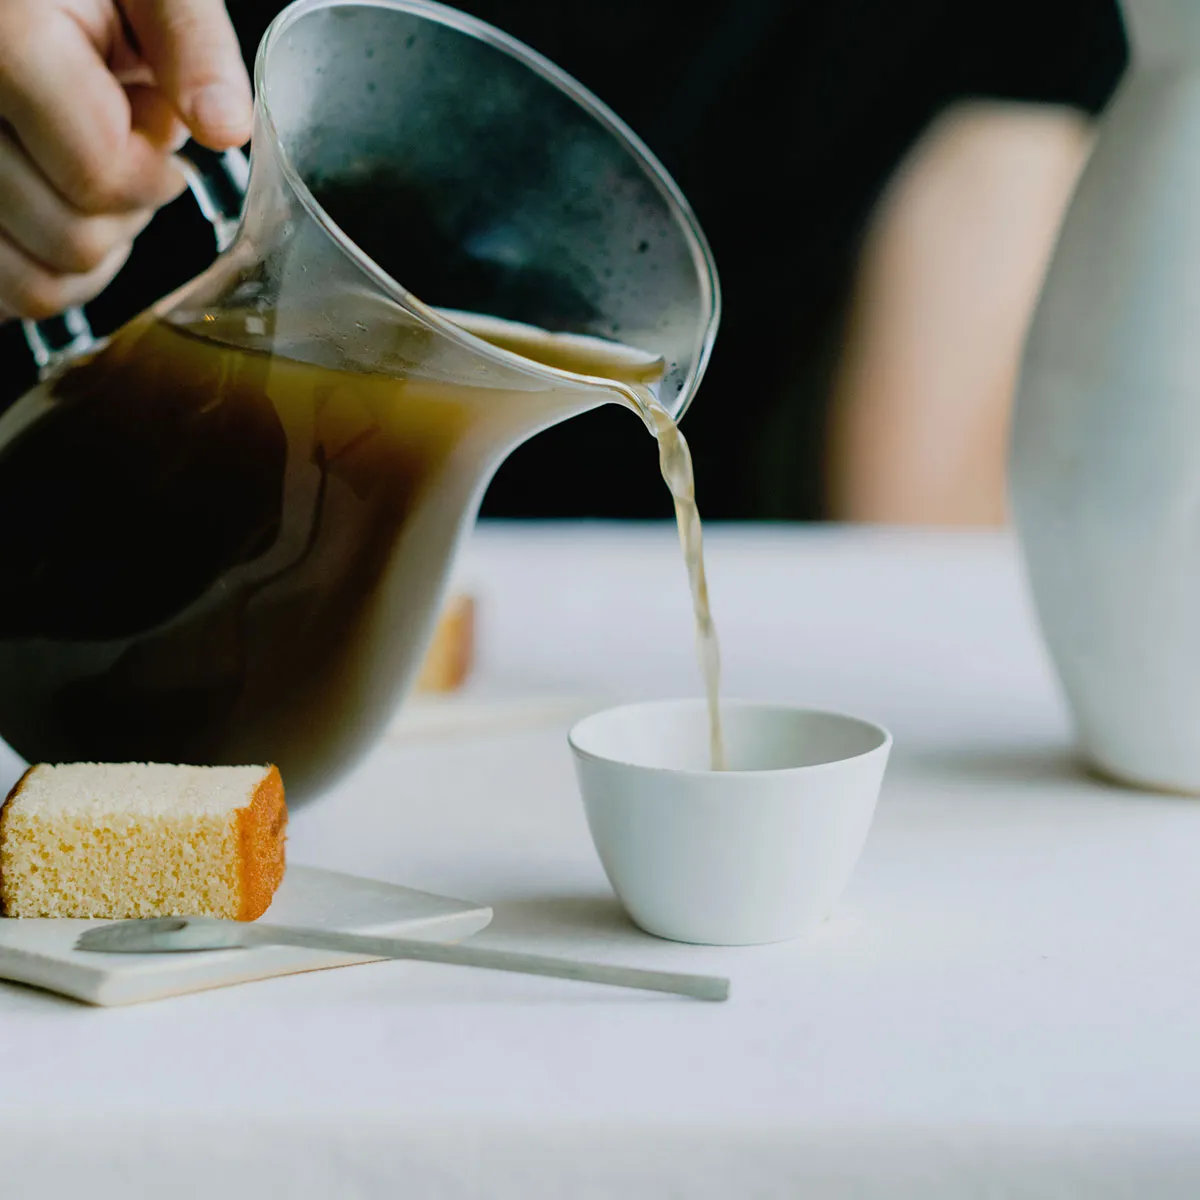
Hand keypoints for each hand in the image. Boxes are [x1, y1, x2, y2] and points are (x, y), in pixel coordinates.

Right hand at [0, 0, 250, 321]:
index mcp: (0, 39)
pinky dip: (42, 272)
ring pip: (34, 284)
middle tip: (111, 134)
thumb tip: (224, 127)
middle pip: (73, 240)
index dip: (152, 166)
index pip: (102, 174)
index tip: (150, 116)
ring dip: (85, 242)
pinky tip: (52, 204)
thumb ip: (189, 39)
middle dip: (123, 204)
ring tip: (77, 163)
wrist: (21, 3)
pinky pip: (5, 294)